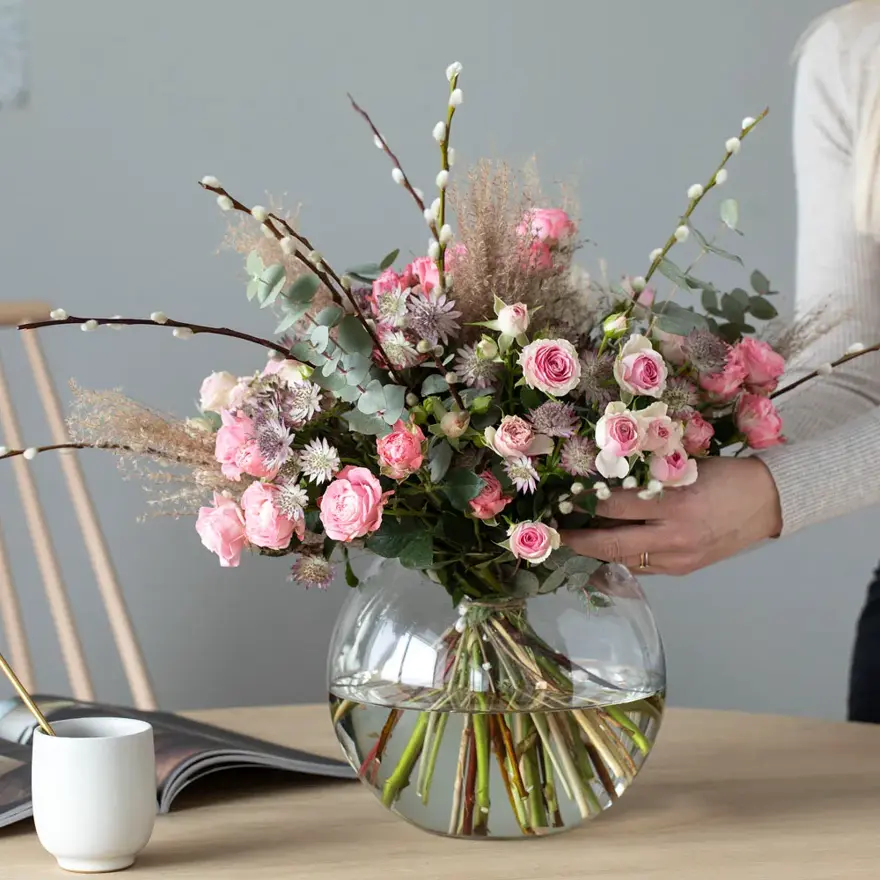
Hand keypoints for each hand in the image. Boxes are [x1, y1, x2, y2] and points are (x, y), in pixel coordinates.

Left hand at [561, 457, 782, 574]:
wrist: (768, 502)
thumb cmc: (725, 475)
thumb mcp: (684, 468)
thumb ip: (648, 479)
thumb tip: (606, 482)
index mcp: (673, 503)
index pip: (614, 507)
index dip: (584, 503)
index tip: (564, 498)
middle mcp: (673, 536)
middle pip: (612, 544)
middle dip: (578, 541)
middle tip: (555, 534)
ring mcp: (679, 558)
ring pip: (625, 561)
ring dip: (598, 553)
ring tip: (576, 542)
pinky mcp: (684, 570)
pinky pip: (644, 568)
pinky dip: (623, 558)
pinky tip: (609, 550)